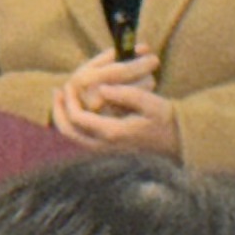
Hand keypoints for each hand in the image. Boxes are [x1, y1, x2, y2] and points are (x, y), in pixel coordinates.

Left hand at [53, 51, 176, 152]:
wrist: (177, 142)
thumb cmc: (166, 121)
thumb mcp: (153, 104)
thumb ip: (128, 95)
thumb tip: (102, 88)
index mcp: (113, 133)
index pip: (79, 118)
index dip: (70, 101)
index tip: (70, 84)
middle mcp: (103, 145)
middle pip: (68, 131)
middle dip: (59, 110)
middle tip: (57, 91)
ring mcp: (104, 150)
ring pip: (72, 137)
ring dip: (63, 117)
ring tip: (61, 99)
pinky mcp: (106, 149)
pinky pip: (80, 138)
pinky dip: (73, 124)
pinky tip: (76, 108)